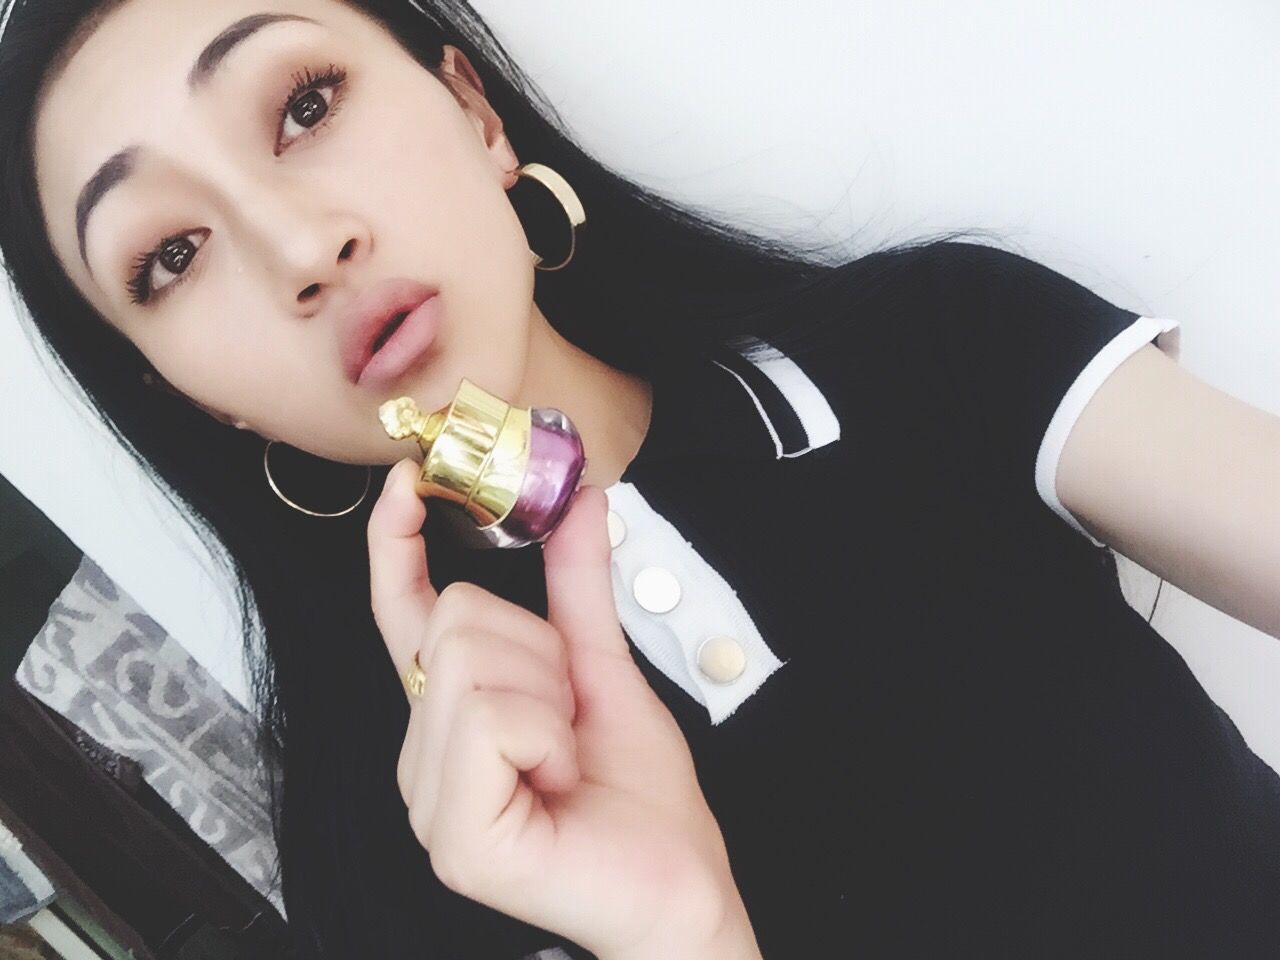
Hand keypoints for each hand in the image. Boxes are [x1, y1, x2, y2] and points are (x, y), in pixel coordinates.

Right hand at [368, 458, 760, 959]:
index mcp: (453, 713)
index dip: (395, 546)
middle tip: (570, 718)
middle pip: (454, 619)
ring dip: (548, 700)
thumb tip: (576, 501)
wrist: (679, 885)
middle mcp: (425, 751)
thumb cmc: (640, 796)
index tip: (405, 482)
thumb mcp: (606, 669)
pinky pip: (489, 718)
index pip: (403, 615)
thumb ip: (579, 587)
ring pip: (469, 663)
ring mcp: (428, 799)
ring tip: (565, 758)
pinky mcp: (450, 835)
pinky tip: (556, 781)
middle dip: (540, 653)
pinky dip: (545, 736)